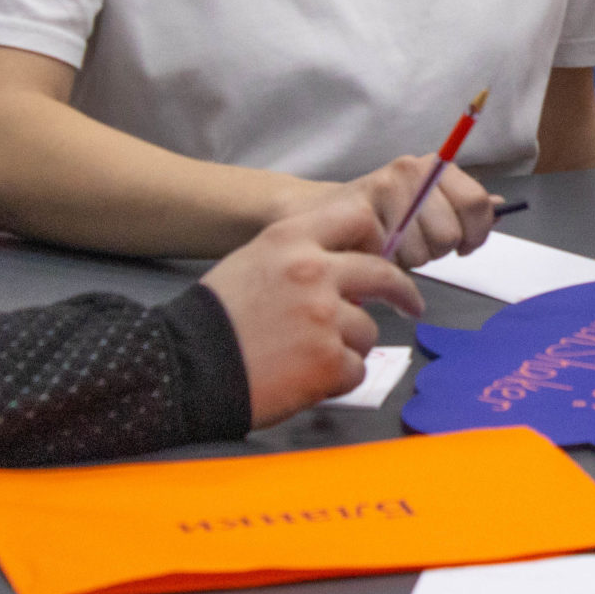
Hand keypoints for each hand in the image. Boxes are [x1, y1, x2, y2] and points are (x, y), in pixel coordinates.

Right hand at [201, 193, 424, 429]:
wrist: (184, 369)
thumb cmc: (218, 317)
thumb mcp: (254, 259)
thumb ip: (303, 254)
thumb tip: (349, 266)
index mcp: (291, 240)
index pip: (359, 216)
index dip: (375, 237)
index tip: (381, 254)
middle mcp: (314, 271)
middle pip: (383, 273)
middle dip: (402, 293)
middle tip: (409, 305)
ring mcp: (324, 317)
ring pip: (368, 330)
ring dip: (349, 345)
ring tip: (309, 354)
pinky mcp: (328, 362)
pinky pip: (356, 369)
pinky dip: (337, 377)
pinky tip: (306, 377)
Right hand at [345, 154, 497, 268]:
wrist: (321, 212)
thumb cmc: (381, 214)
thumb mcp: (428, 203)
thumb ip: (462, 206)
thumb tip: (502, 205)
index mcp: (436, 166)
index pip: (477, 203)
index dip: (477, 234)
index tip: (465, 247)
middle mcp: (413, 169)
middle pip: (450, 234)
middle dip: (436, 252)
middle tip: (416, 245)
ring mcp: (386, 187)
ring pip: (421, 252)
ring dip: (409, 262)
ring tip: (392, 247)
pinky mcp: (361, 210)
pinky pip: (392, 258)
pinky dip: (386, 266)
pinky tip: (375, 253)